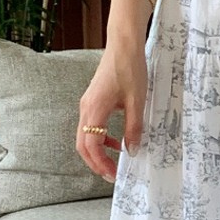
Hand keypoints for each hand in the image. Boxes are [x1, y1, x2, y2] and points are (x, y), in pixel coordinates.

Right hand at [77, 37, 148, 182]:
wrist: (123, 44)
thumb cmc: (130, 68)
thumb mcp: (137, 102)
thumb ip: (134, 128)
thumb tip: (132, 150)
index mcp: (94, 110)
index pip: (91, 146)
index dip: (101, 164)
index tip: (114, 175)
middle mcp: (86, 109)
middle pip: (82, 145)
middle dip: (96, 163)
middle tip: (112, 175)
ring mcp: (87, 104)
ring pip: (85, 136)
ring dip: (98, 151)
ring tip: (115, 161)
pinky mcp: (92, 100)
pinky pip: (91, 126)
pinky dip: (100, 138)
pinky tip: (117, 140)